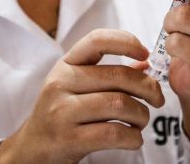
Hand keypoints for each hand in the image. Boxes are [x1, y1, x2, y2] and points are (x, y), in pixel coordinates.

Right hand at [0, 29, 164, 163]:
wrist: (31, 150)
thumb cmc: (62, 115)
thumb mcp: (77, 87)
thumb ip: (110, 74)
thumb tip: (146, 62)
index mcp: (65, 65)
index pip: (97, 40)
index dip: (126, 42)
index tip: (146, 54)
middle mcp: (60, 83)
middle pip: (119, 77)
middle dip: (149, 88)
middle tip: (158, 99)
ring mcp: (62, 111)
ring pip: (120, 104)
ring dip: (142, 115)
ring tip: (141, 121)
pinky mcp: (68, 139)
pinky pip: (114, 133)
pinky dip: (133, 137)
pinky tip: (133, 139)